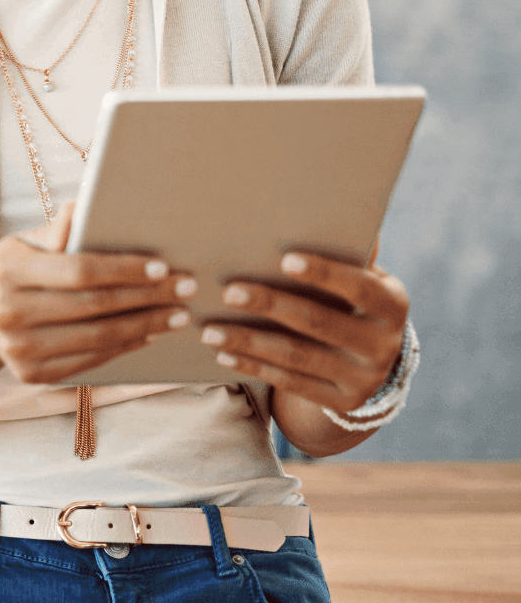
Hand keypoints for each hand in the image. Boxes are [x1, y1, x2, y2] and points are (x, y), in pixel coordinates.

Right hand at [0, 201, 197, 383]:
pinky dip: (125, 348)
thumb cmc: (16, 269)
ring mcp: (19, 350)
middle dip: (147, 298)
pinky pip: (89, 361)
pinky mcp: (32, 375)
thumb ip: (56, 229)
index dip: (124, 270)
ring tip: (177, 314)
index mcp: (9, 271)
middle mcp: (9, 313)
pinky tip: (149, 334)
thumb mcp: (25, 241)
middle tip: (185, 289)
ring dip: (145, 326)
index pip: (79, 270)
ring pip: (97, 339)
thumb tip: (81, 206)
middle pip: (94, 307)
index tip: (162, 267)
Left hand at [200, 250, 408, 414]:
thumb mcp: (364, 278)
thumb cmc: (355, 301)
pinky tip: (223, 355)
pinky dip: (253, 366)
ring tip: (209, 330)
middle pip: (318, 323)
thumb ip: (349, 251)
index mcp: (392, 305)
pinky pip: (289, 383)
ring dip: (248, 342)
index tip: (283, 258)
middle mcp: (383, 345)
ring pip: (296, 358)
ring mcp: (363, 380)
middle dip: (270, 305)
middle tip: (228, 291)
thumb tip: (328, 199)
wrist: (374, 362)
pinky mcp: (340, 403)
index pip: (359, 287)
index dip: (324, 273)